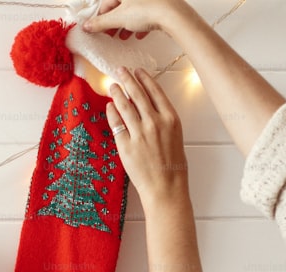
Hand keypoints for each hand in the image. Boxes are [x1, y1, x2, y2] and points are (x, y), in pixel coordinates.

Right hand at [84, 0, 184, 39]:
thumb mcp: (119, 18)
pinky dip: (140, 24)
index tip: (97, 30)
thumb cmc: (148, 10)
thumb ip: (101, 23)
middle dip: (114, 23)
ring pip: (133, 11)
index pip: (106, 3)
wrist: (173, 15)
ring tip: (123, 36)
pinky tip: (139, 34)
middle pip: (120, 7)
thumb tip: (88, 26)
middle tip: (110, 34)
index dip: (101, 18)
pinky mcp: (159, 6)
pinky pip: (146, 14)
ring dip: (126, 25)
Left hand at [107, 67, 188, 209]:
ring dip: (117, 92)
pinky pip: (116, 122)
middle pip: (138, 93)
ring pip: (125, 105)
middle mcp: (155, 122)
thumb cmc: (173, 166)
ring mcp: (139, 133)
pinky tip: (109, 106)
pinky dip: (112, 111)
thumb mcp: (175, 136)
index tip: (137, 71)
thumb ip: (163, 120)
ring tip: (112, 85)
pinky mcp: (126, 144)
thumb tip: (148, 106)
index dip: (144, 78)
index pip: (155, 91)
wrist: (166, 187)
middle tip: (120, 70)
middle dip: (127, 78)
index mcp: (171, 119)